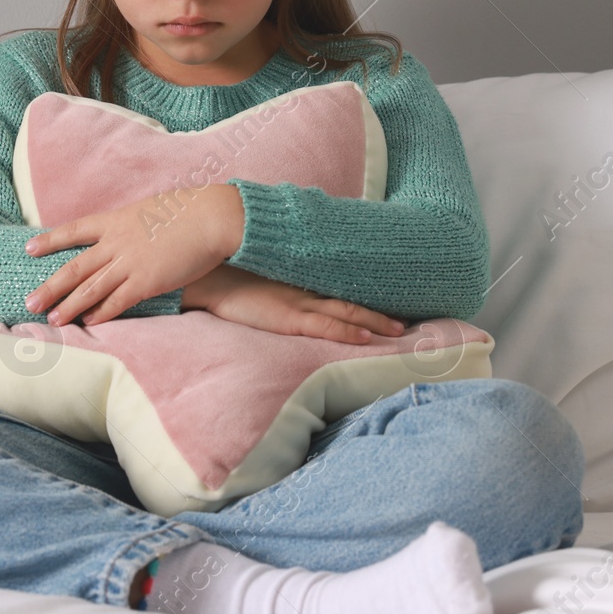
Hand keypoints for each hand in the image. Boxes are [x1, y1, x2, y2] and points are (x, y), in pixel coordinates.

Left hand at [23, 184, 243, 326]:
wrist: (211, 218)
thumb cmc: (188, 210)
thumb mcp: (151, 208)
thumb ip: (133, 222)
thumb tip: (128, 227)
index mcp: (116, 220)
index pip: (74, 230)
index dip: (50, 241)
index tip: (29, 249)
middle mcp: (116, 242)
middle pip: (75, 267)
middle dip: (51, 286)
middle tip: (30, 302)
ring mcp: (130, 263)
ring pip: (91, 288)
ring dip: (71, 306)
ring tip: (53, 319)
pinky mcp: (147, 282)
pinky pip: (119, 301)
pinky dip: (103, 313)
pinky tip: (90, 323)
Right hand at [189, 264, 406, 344]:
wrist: (205, 275)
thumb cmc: (225, 276)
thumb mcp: (255, 277)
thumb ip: (273, 283)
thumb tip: (280, 290)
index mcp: (297, 280)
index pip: (337, 287)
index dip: (363, 296)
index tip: (386, 301)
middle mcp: (304, 289)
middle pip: (350, 300)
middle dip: (380, 311)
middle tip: (407, 320)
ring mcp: (298, 303)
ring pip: (346, 313)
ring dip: (375, 322)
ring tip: (399, 330)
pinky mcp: (288, 317)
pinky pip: (325, 326)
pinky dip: (348, 332)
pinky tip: (367, 338)